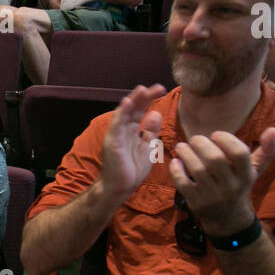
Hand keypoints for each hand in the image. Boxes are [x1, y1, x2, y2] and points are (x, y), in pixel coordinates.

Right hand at [99, 84, 166, 200]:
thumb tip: (155, 113)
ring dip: (133, 100)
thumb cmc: (131, 170)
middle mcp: (123, 129)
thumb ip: (150, 131)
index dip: (150, 99)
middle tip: (158, 87)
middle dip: (144, 97)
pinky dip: (121, 113)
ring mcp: (116, 134)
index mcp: (131, 130)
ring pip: (124, 113)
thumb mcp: (147, 147)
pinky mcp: (112, 142)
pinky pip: (116, 125)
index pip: (141, 110)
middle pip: (134, 108)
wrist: (120, 188)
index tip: (162, 90)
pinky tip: (127, 102)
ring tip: (142, 89)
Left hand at [169, 127, 274, 235]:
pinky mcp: (196, 203)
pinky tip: (176, 161)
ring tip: (182, 146)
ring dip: (186, 153)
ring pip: (197, 170)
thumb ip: (267, 150)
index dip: (226, 139)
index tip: (216, 134)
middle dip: (201, 143)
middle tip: (195, 139)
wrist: (228, 218)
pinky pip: (183, 183)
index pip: (239, 153)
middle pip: (215, 159)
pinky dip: (176, 170)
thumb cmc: (239, 184)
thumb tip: (273, 129)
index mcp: (246, 176)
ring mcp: (213, 197)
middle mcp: (231, 187)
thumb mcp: (255, 170)